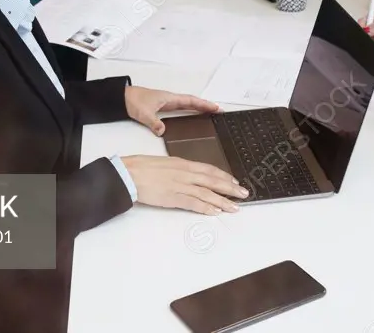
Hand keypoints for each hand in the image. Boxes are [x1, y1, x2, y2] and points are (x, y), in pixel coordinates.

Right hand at [121, 155, 249, 214]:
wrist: (130, 173)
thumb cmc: (143, 167)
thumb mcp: (165, 163)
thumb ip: (178, 169)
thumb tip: (188, 174)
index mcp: (183, 164)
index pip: (209, 169)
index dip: (223, 175)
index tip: (234, 180)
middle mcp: (185, 173)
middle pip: (213, 180)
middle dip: (230, 187)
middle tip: (243, 193)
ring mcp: (180, 186)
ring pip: (207, 193)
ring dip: (222, 200)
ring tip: (234, 206)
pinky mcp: (173, 197)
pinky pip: (194, 203)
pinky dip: (206, 207)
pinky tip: (215, 211)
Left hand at [125, 86, 219, 135]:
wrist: (122, 98)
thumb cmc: (134, 101)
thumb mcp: (144, 113)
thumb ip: (154, 122)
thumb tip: (163, 131)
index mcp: (170, 98)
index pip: (191, 101)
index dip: (204, 104)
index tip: (216, 108)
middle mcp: (170, 99)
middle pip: (192, 102)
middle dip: (205, 106)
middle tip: (218, 111)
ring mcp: (167, 102)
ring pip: (187, 104)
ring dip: (198, 107)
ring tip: (209, 113)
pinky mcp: (162, 107)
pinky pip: (180, 108)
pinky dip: (189, 110)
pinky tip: (191, 115)